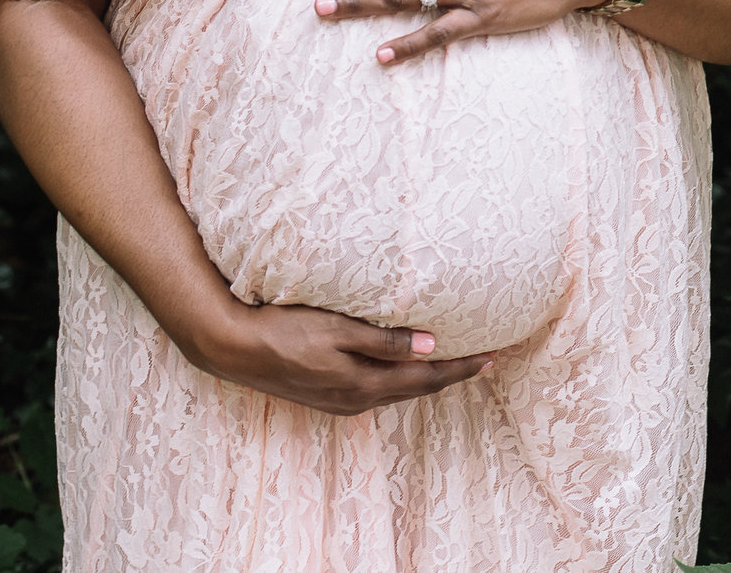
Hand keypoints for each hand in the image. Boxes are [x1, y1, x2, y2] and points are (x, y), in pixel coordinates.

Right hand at [185, 300, 492, 416]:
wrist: (235, 348)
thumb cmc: (286, 329)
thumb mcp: (338, 329)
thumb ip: (385, 340)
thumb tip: (431, 346)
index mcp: (364, 384)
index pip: (427, 377)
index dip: (462, 367)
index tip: (494, 357)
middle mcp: (357, 399)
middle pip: (418, 388)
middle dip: (454, 375)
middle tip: (487, 361)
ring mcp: (342, 402)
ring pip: (399, 391)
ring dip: (429, 379)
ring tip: (455, 365)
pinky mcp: (329, 396)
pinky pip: (379, 391)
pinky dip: (403, 381)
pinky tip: (405, 370)